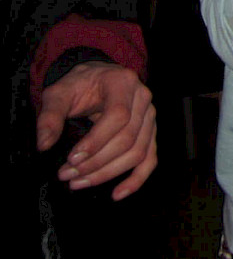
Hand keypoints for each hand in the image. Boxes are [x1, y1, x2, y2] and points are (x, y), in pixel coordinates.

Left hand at [36, 61, 156, 200]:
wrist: (97, 78)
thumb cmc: (80, 84)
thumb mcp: (60, 92)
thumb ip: (50, 116)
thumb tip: (44, 144)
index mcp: (123, 83)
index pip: (118, 116)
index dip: (97, 141)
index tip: (72, 158)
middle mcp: (143, 99)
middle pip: (128, 138)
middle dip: (96, 162)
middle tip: (67, 175)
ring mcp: (150, 117)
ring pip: (138, 152)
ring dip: (108, 173)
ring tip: (79, 183)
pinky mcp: (150, 133)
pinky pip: (150, 159)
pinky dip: (137, 179)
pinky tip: (118, 193)